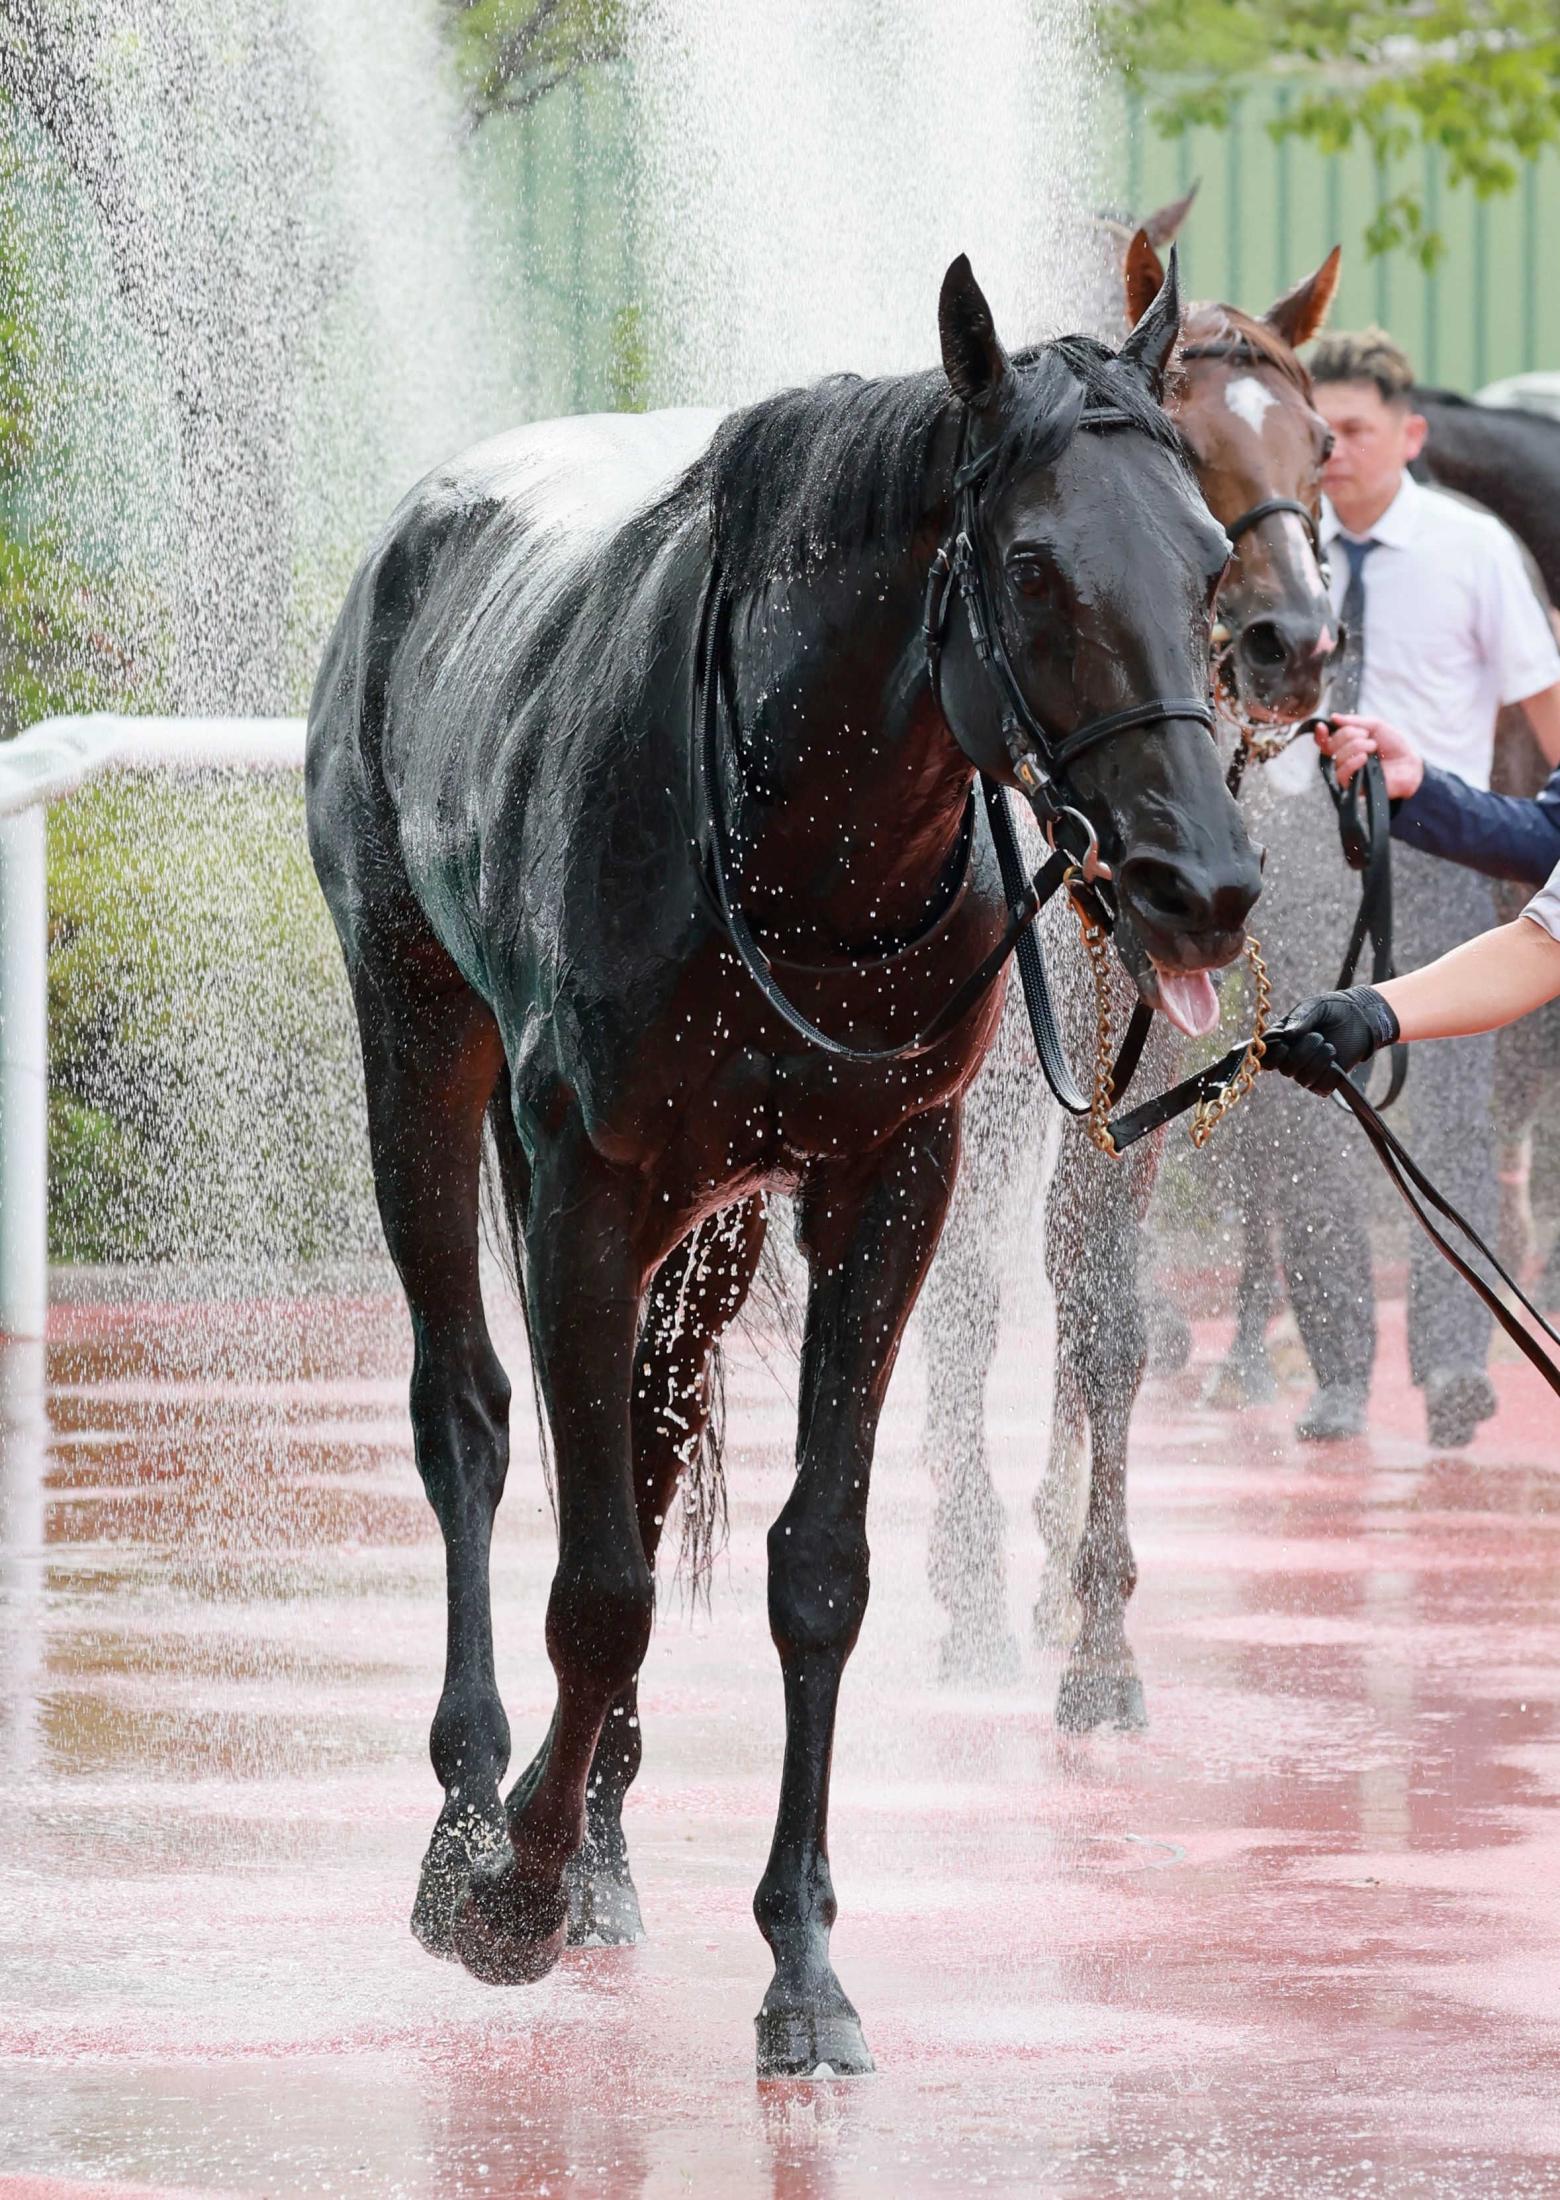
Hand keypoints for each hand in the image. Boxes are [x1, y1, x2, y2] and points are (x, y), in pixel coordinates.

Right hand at [1261, 986, 1400, 1091]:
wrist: (1360, 1017)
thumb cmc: (1332, 1010)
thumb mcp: (1315, 1006)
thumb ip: (1300, 1017)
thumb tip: (1287, 1035)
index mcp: (1281, 1040)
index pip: (1265, 1056)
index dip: (1272, 1053)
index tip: (1285, 1041)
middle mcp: (1291, 1059)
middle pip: (1285, 1068)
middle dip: (1303, 1052)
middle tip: (1317, 1036)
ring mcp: (1307, 1072)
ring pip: (1303, 1079)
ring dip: (1318, 1061)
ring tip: (1330, 1046)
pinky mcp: (1325, 1081)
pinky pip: (1320, 1087)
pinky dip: (1329, 1073)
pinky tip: (1335, 1060)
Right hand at [1312, 713, 1424, 800]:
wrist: (1410, 765)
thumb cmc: (1395, 746)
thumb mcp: (1375, 726)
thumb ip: (1354, 721)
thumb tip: (1333, 717)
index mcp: (1347, 745)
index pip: (1325, 741)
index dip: (1321, 734)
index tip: (1323, 726)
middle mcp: (1344, 759)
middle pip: (1331, 745)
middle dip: (1349, 735)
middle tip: (1368, 737)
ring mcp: (1347, 773)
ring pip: (1337, 757)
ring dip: (1356, 747)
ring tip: (1373, 748)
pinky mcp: (1352, 787)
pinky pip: (1342, 773)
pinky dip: (1352, 762)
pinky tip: (1364, 758)